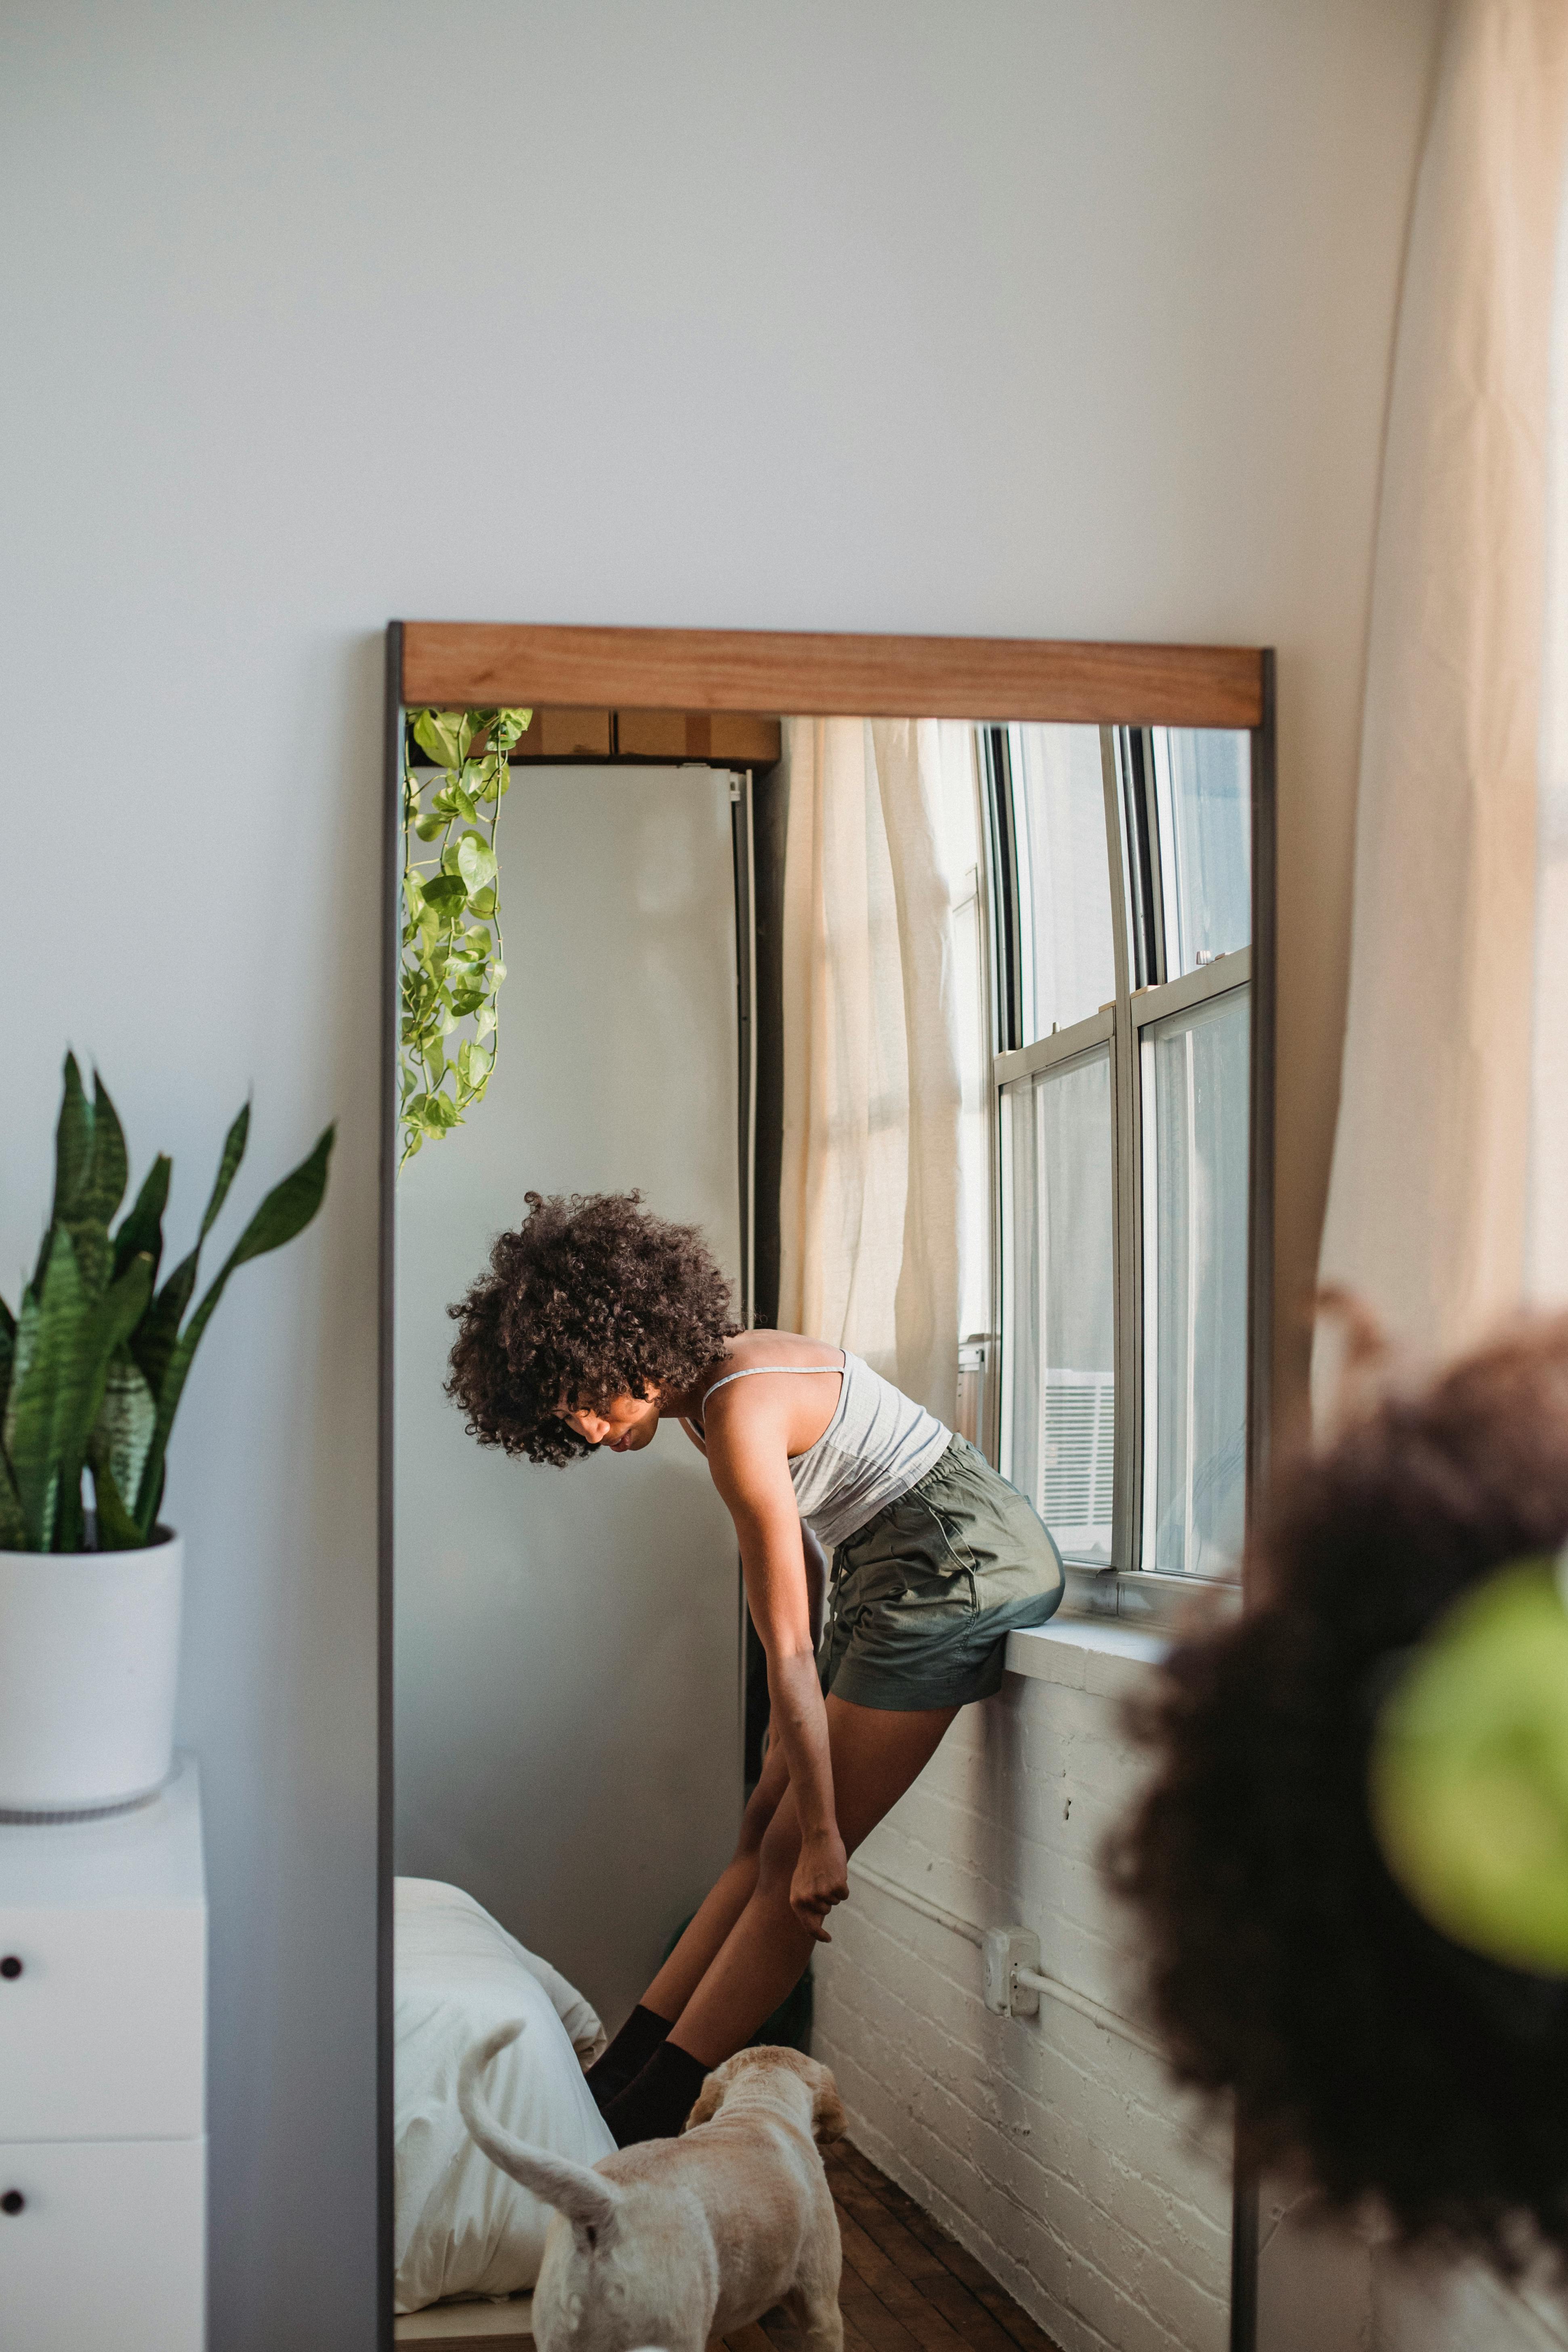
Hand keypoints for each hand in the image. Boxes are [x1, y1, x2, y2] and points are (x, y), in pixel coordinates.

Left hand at [791, 1828, 848, 1942]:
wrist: (817, 1838)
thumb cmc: (810, 1861)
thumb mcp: (800, 1883)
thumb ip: (805, 1903)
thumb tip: (815, 1926)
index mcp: (796, 1900)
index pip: (809, 1927)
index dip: (819, 1935)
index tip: (828, 1939)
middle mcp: (808, 1900)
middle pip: (825, 1911)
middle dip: (826, 1899)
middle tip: (821, 1880)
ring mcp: (822, 1894)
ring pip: (835, 1902)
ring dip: (834, 1890)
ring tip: (826, 1873)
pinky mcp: (836, 1886)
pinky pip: (844, 1894)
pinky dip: (843, 1885)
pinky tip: (836, 1872)